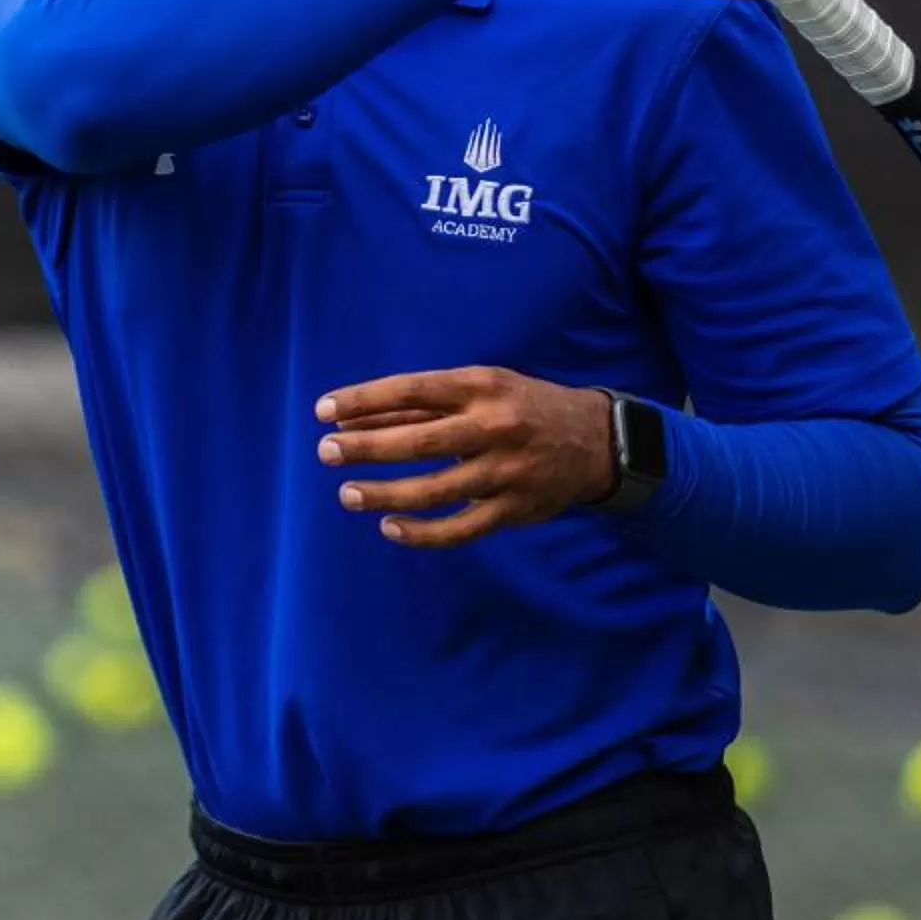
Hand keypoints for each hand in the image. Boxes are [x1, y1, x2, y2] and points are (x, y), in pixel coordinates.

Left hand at [313, 367, 617, 548]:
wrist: (597, 440)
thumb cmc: (523, 406)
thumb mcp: (481, 388)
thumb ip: (423, 405)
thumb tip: (355, 417)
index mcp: (482, 386)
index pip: (412, 391)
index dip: (364, 399)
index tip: (323, 409)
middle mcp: (494, 427)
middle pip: (418, 441)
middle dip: (365, 448)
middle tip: (326, 452)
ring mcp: (505, 472)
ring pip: (433, 490)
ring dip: (384, 494)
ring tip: (348, 494)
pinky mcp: (513, 510)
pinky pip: (459, 529)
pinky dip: (421, 533)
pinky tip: (390, 527)